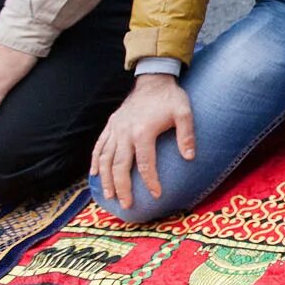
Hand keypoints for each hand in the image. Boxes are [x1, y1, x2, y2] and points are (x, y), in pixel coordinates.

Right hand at [91, 74, 194, 209]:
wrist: (153, 79)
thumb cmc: (170, 98)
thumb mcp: (184, 112)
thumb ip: (187, 135)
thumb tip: (189, 157)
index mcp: (143, 131)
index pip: (146, 163)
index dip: (151, 180)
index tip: (156, 195)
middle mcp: (125, 132)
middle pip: (119, 166)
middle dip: (123, 187)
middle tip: (127, 204)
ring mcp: (115, 129)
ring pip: (105, 159)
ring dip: (106, 179)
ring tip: (110, 196)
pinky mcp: (111, 125)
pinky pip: (99, 146)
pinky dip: (95, 161)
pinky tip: (94, 175)